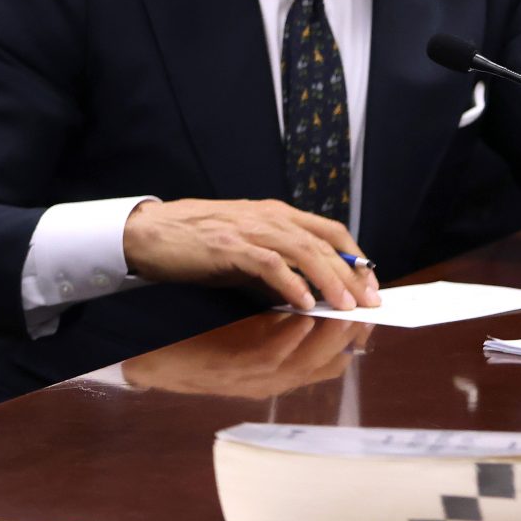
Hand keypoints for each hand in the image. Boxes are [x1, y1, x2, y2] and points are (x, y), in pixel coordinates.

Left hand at [119, 312, 361, 399]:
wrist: (150, 356)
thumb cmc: (199, 342)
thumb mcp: (247, 336)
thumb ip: (279, 323)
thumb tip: (310, 297)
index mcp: (279, 373)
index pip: (331, 362)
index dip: (354, 338)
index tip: (368, 308)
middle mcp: (272, 382)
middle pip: (326, 364)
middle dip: (350, 336)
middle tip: (368, 306)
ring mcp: (252, 381)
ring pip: (305, 365)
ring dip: (328, 339)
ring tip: (345, 311)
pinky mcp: (231, 372)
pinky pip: (270, 359)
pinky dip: (289, 340)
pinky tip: (303, 319)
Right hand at [121, 198, 380, 312]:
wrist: (149, 232)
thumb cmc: (194, 241)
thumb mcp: (245, 249)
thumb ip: (276, 264)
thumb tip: (307, 291)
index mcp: (276, 214)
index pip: (330, 231)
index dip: (355, 257)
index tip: (370, 284)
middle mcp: (269, 216)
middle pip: (324, 243)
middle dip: (352, 275)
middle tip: (370, 303)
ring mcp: (249, 229)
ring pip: (304, 252)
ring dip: (329, 280)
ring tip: (346, 307)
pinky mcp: (229, 246)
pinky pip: (270, 265)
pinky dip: (291, 284)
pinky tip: (304, 303)